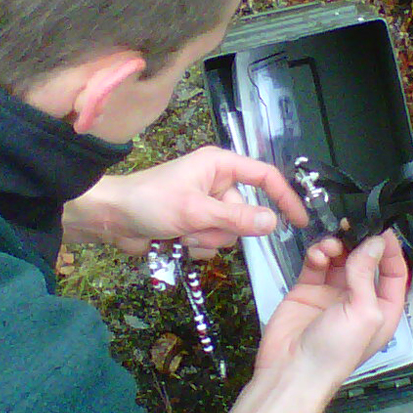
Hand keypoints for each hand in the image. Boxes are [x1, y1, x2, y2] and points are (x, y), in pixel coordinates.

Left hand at [61, 146, 307, 256]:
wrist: (112, 219)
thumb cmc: (150, 202)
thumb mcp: (196, 210)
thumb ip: (237, 217)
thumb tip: (274, 223)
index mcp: (220, 166)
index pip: (265, 177)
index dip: (285, 197)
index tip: (300, 222)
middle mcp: (217, 183)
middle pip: (245, 214)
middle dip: (222, 227)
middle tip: (194, 226)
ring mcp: (207, 206)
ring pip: (229, 233)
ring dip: (206, 239)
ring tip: (180, 232)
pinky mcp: (196, 225)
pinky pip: (212, 243)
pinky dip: (196, 246)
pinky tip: (175, 241)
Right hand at [224, 231, 407, 412]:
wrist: (291, 371)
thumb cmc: (334, 353)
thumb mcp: (363, 312)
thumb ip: (367, 274)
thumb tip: (374, 243)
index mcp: (381, 310)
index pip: (393, 273)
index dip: (390, 250)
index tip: (382, 228)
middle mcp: (358, 300)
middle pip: (364, 261)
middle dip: (358, 242)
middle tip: (350, 226)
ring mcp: (331, 295)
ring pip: (338, 258)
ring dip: (335, 246)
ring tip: (329, 245)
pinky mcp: (307, 290)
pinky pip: (316, 264)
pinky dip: (316, 254)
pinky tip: (316, 256)